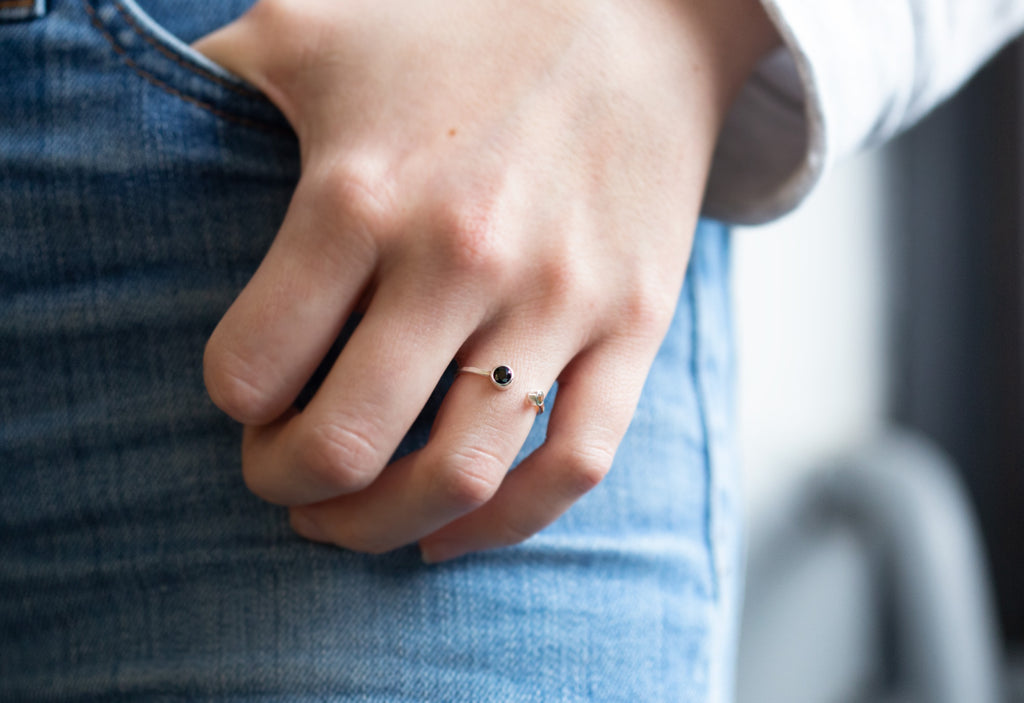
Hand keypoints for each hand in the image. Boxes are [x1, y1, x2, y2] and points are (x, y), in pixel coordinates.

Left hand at [195, 0, 777, 561]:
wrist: (637, 21)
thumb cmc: (463, 31)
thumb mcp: (317, 27)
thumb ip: (213, 73)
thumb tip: (106, 83)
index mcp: (363, 193)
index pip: (253, 368)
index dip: (234, 404)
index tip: (248, 399)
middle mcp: (461, 257)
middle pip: (346, 443)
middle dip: (288, 484)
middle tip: (281, 474)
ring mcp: (558, 299)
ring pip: (459, 475)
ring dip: (381, 526)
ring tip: (348, 519)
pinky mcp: (636, 324)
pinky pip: (575, 463)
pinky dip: (506, 525)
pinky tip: (452, 532)